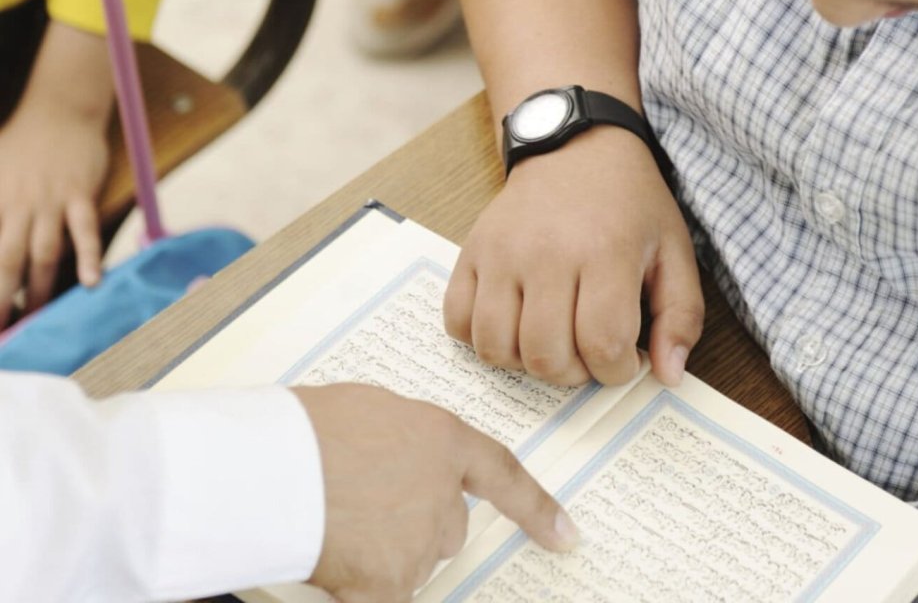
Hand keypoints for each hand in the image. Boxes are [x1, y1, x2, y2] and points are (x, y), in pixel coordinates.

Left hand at [0, 95, 106, 324]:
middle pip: (6, 261)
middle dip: (2, 299)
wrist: (61, 108)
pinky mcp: (79, 194)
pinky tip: (92, 281)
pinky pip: (83, 230)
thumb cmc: (24, 141)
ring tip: (38, 318)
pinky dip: (88, 256)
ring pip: (42, 252)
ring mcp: (50, 200)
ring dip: (40, 288)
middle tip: (3, 331)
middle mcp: (18, 205)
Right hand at [294, 383, 576, 602]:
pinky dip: (364, 585)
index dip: (538, 509)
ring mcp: (420, 542)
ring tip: (337, 516)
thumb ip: (409, 441)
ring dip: (384, 550)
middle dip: (416, 522)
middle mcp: (442, 493)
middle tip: (364, 501)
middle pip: (448, 527)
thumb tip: (403, 463)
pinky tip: (337, 557)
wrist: (274, 466)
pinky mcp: (391, 584)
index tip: (565, 534)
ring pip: (412, 560)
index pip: (504, 477)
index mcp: (442, 439)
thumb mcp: (375, 411)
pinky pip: (387, 594)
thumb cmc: (309, 429)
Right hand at [444, 126, 703, 388]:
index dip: (618, 371)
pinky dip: (480, 338)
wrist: (575, 146)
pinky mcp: (472, 250)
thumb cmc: (629, 203)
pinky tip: (512, 324)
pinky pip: (458, 322)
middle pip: (546, 356)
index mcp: (605, 252)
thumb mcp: (674, 250)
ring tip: (551, 339)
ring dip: (526, 362)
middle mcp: (547, 252)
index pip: (603, 345)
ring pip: (497, 347)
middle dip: (573, 373)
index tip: (626, 358)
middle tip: (587, 351)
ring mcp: (502, 252)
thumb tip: (667, 377)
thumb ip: (681, 317)